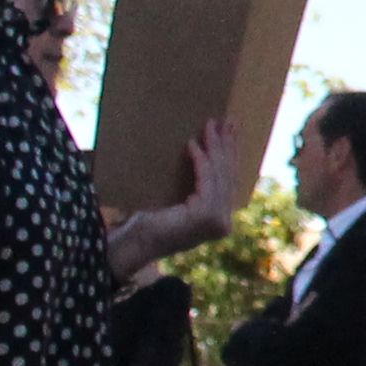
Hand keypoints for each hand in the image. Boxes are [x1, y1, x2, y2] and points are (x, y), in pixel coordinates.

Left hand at [105, 117, 231, 274]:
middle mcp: (223, 223)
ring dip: (215, 147)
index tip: (231, 132)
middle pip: (228, 175)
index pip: (230, 182)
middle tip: (228, 121)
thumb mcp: (180, 203)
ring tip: (211, 126)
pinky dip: (199, 160)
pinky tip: (192, 145)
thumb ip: (199, 190)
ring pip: (218, 175)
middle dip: (228, 146)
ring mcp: (217, 221)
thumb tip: (202, 155)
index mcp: (220, 221)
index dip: (232, 155)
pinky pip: (205, 180)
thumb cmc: (149, 225)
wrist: (134, 245)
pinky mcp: (206, 215)